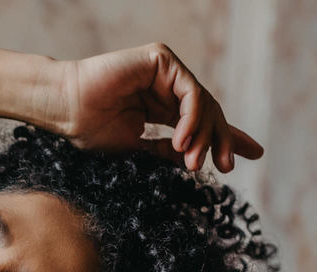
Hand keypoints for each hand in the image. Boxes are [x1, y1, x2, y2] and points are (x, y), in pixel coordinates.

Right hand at [54, 42, 262, 172]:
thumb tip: (198, 160)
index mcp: (161, 108)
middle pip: (209, 113)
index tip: (252, 156)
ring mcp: (165, 71)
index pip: (202, 122)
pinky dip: (191, 117)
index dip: (227, 138)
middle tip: (226, 167)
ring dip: (203, 135)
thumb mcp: (137, 149)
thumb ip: (167, 150)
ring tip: (194, 162)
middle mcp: (166, 86)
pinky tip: (183, 140)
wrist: (65, 110)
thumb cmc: (90, 130)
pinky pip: (190, 91)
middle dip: (221, 140)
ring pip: (203, 103)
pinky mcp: (161, 59)